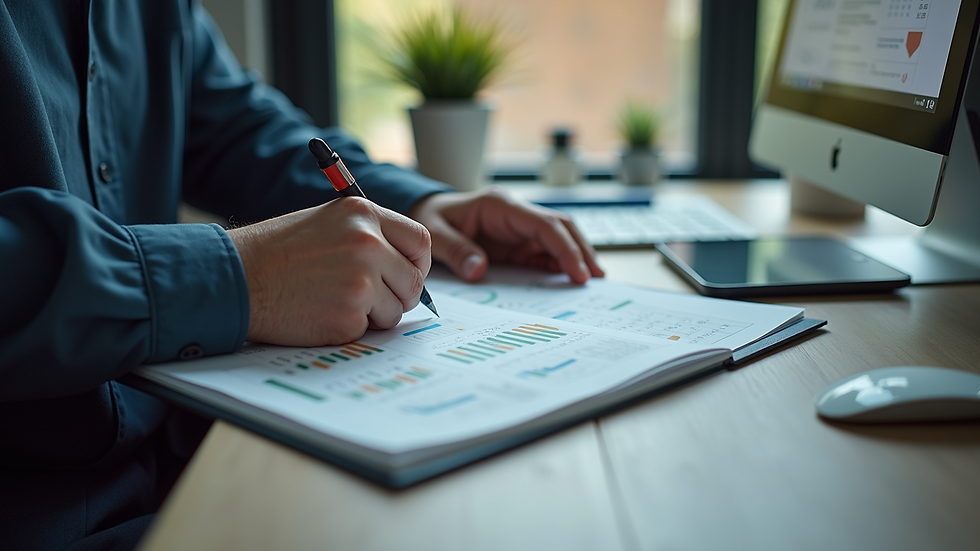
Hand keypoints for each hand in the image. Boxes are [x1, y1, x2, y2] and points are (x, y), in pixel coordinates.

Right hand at [228, 197, 430, 345]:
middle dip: (399, 295)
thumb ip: (369, 235)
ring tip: (335, 300)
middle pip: (413, 281)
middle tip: (374, 298)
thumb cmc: (278, 251)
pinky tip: (321, 312)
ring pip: (395, 309)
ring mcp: (360, 282)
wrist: (237, 277)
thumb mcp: (328, 222)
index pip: (421, 241)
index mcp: (363, 214)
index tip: (406, 274)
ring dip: (373, 314)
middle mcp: (368, 244)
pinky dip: (349, 328)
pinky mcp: (348, 316)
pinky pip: (367, 329)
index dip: (417, 263)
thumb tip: (407, 264)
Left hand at [407, 187, 603, 283]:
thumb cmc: (431, 218)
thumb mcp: (435, 235)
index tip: (578, 272)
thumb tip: (480, 270)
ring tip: (592, 281)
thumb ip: (456, 251)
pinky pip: (544, 252)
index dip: (565, 248)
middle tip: (595, 279)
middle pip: (560, 227)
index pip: (544, 224)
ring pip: (558, 239)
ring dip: (576, 257)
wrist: (425, 213)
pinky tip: (572, 279)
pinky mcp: (517, 242)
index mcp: (500, 206)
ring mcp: (518, 228)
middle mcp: (515, 214)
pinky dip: (560, 264)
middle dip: (580, 251)